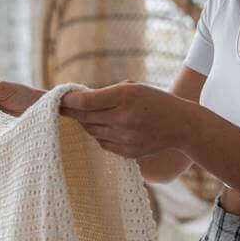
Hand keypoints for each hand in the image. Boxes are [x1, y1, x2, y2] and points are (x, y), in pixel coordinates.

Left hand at [60, 82, 193, 157]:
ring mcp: (125, 138)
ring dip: (84, 123)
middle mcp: (124, 118)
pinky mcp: (127, 152)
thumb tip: (78, 100)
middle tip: (58, 108)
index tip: (58, 99)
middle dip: (70, 112)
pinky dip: (98, 135)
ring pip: (91, 131)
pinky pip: (102, 143)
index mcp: (125, 96)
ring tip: (81, 116)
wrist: (181, 126)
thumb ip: (107, 93)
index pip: (85, 102)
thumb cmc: (155, 101)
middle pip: (85, 118)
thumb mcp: (134, 88)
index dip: (68, 101)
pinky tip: (101, 127)